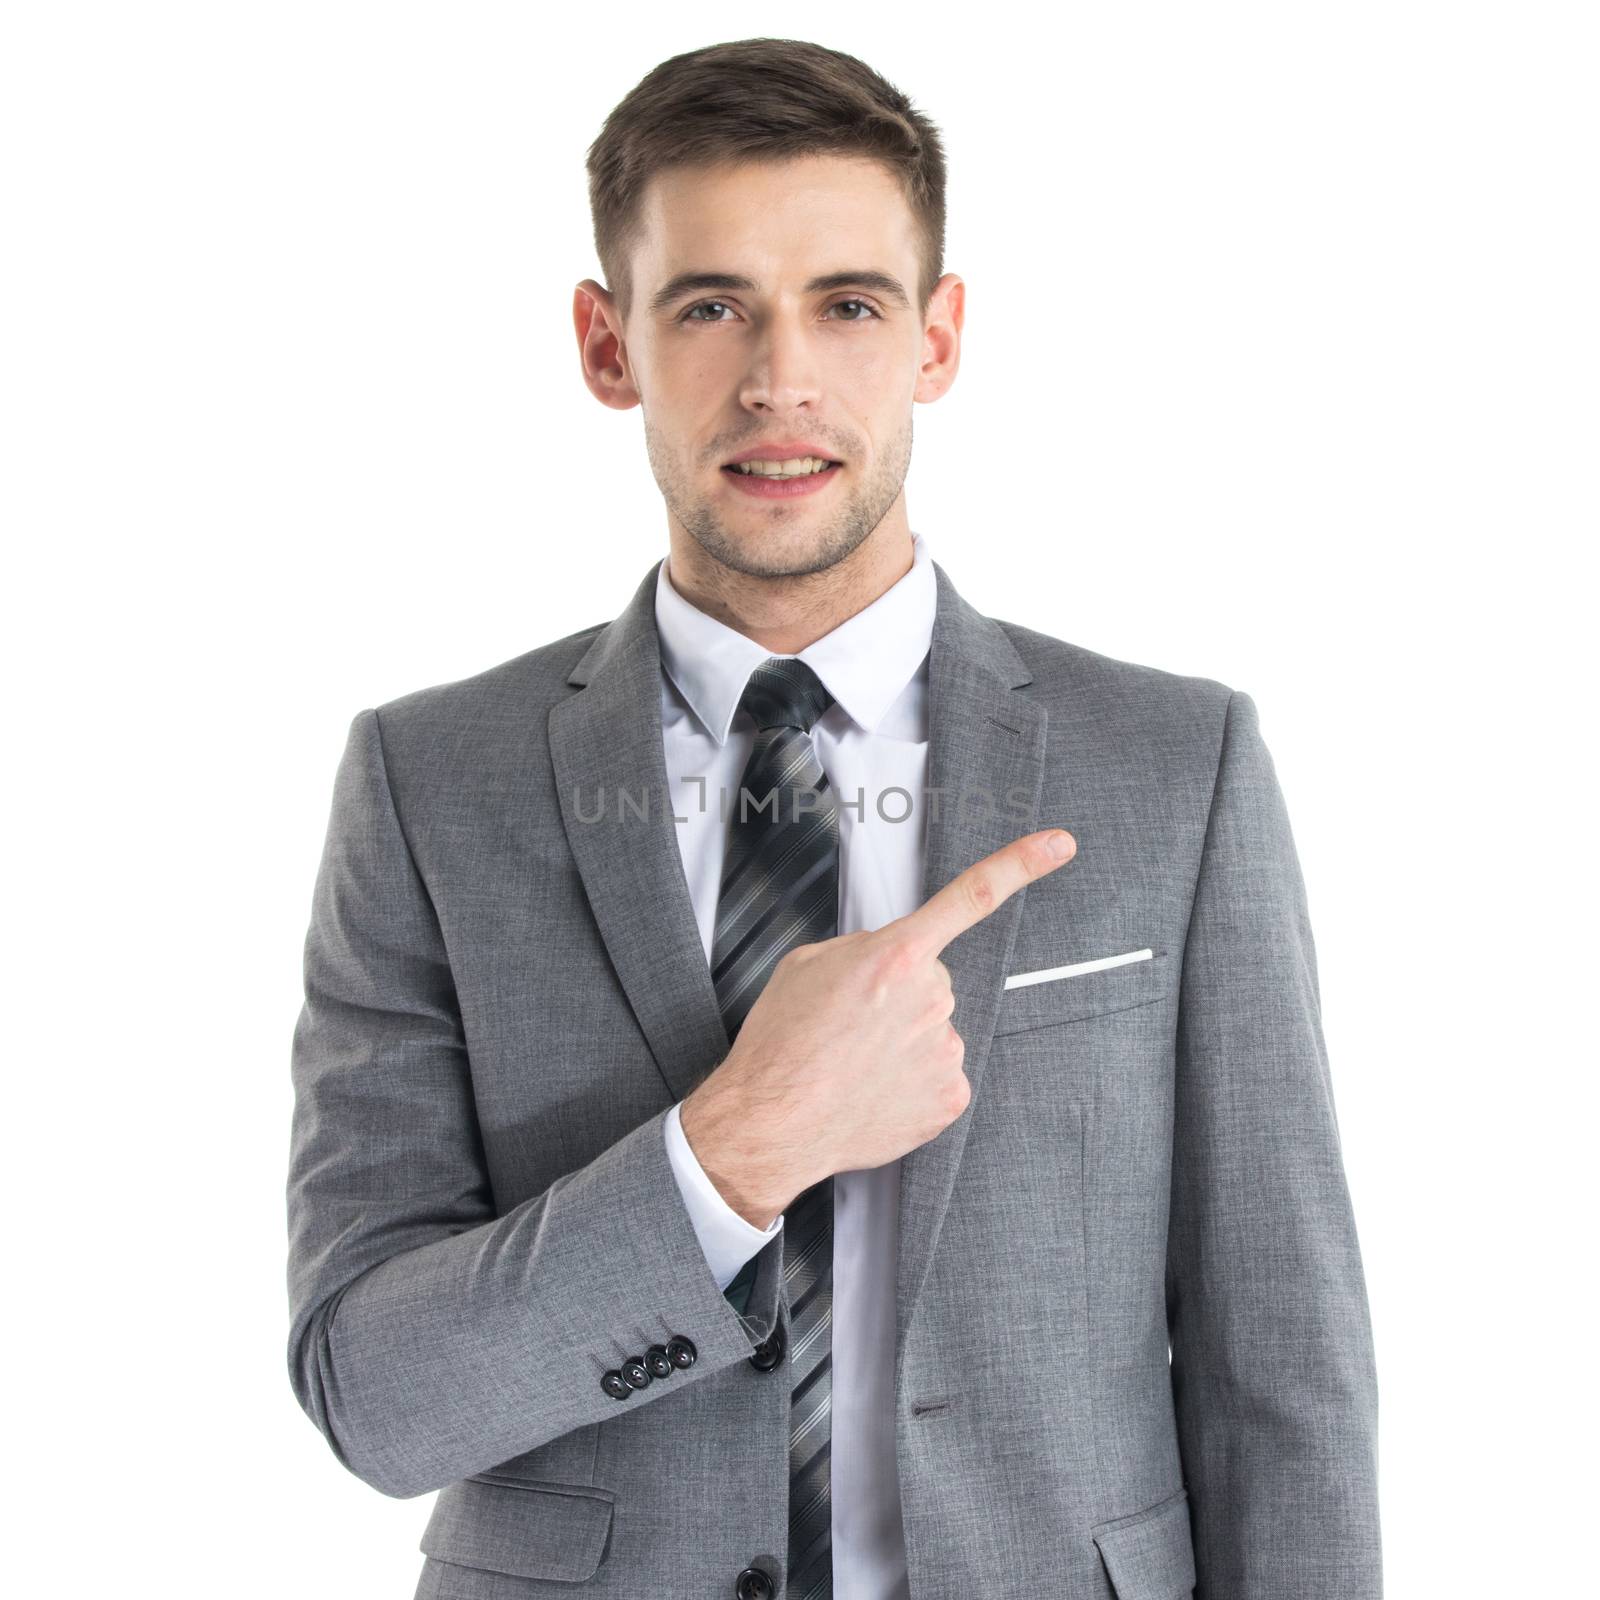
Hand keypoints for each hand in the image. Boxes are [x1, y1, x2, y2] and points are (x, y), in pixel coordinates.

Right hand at [680, 828, 1076, 1221]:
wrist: (772, 1122)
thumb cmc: (782, 1045)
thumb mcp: (807, 965)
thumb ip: (862, 948)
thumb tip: (886, 960)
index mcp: (896, 957)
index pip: (971, 897)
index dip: (1021, 865)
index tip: (1059, 846)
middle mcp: (931, 999)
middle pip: (932, 981)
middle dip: (900, 996)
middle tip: (852, 1024)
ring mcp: (946, 1050)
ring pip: (935, 1031)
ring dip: (903, 1041)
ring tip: (854, 1062)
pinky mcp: (950, 1097)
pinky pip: (939, 1076)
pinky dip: (911, 1082)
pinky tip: (874, 1089)